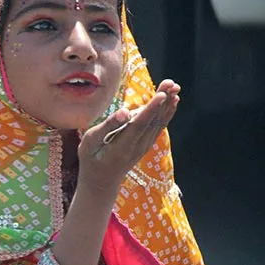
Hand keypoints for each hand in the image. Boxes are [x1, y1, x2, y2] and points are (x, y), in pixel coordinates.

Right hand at [77, 79, 179, 196]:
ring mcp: (144, 146)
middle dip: (163, 101)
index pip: (139, 125)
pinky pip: (159, 127)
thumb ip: (107, 126)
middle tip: (171, 83)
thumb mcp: (89, 143)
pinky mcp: (146, 144)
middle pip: (152, 122)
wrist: (101, 181)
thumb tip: (124, 112)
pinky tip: (173, 101)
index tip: (162, 94)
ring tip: (175, 87)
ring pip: (158, 123)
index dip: (151, 109)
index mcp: (121, 146)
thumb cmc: (91, 158)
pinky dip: (167, 113)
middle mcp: (137, 147)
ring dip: (168, 105)